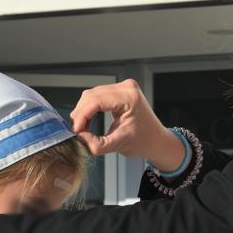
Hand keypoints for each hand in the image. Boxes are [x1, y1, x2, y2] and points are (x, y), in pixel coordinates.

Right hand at [70, 79, 184, 171]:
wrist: (156, 140)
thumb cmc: (143, 142)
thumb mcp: (117, 145)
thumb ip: (95, 144)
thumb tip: (78, 137)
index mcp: (129, 97)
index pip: (96, 100)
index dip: (82, 115)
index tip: (76, 130)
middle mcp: (126, 87)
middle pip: (91, 96)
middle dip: (81, 114)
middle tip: (77, 131)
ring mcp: (123, 87)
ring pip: (91, 95)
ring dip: (84, 111)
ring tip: (83, 128)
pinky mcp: (119, 90)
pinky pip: (97, 96)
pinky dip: (90, 108)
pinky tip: (89, 121)